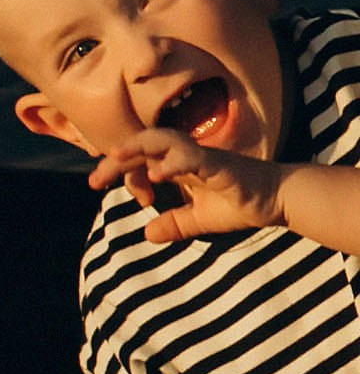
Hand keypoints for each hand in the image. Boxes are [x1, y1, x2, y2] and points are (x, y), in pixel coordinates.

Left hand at [89, 129, 282, 241]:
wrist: (279, 200)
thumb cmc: (240, 204)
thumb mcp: (199, 220)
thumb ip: (174, 224)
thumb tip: (147, 233)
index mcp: (178, 165)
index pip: (138, 159)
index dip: (118, 172)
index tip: (99, 188)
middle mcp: (187, 156)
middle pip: (144, 146)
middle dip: (116, 159)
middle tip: (94, 180)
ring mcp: (203, 157)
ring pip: (165, 140)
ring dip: (139, 147)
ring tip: (116, 156)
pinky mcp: (221, 165)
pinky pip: (194, 158)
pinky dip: (174, 163)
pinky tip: (157, 175)